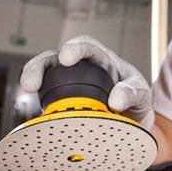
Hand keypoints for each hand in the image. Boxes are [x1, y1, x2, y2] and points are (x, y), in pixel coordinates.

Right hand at [20, 35, 154, 129]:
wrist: (133, 124)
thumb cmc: (136, 103)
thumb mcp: (142, 97)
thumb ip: (133, 94)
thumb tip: (115, 100)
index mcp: (103, 62)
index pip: (87, 46)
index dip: (75, 48)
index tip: (67, 58)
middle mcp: (83, 71)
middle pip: (56, 58)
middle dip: (41, 64)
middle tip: (33, 80)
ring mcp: (69, 87)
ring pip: (45, 74)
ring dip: (33, 76)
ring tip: (29, 87)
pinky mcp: (61, 105)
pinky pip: (46, 101)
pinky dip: (39, 104)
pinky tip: (36, 114)